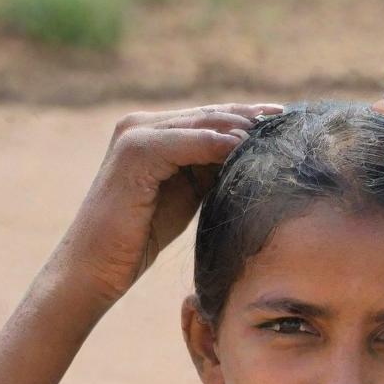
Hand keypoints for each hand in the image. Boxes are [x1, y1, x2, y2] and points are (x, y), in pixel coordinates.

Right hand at [50, 103, 282, 307]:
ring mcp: (135, 135)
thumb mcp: (184, 199)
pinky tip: (245, 148)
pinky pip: (187, 142)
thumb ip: (208, 174)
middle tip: (287, 118)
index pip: (208, 120)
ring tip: (275, 131)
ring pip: (201, 123)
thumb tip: (250, 162)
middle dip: (251, 117)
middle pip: (209, 116)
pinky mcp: (135, 153)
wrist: (95, 267)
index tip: (284, 122)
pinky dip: (217, 144)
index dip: (247, 120)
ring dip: (240, 127)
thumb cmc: (138, 239)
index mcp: (151, 134)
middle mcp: (140, 126)